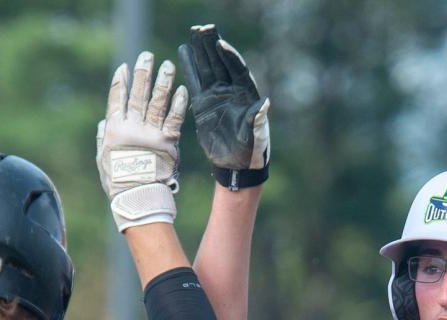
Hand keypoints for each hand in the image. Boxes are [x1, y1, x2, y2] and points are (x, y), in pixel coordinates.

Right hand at [96, 51, 187, 232]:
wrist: (138, 199)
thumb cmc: (118, 184)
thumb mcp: (103, 161)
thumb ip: (103, 139)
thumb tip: (103, 123)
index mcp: (115, 130)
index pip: (117, 100)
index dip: (120, 82)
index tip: (124, 68)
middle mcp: (132, 127)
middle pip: (138, 94)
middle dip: (142, 73)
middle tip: (147, 56)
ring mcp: (151, 133)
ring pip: (157, 101)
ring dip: (163, 81)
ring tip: (168, 66)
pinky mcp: (168, 142)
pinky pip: (174, 119)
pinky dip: (178, 104)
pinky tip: (182, 90)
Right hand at [179, 24, 269, 188]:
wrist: (236, 164)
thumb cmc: (250, 150)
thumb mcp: (255, 135)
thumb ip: (257, 119)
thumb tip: (264, 104)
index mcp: (246, 93)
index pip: (237, 69)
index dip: (229, 56)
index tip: (220, 44)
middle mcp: (231, 89)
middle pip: (220, 62)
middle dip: (212, 46)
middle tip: (202, 29)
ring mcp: (217, 94)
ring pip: (207, 67)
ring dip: (200, 51)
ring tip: (192, 33)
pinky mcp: (203, 103)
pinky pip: (195, 81)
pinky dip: (190, 66)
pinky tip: (183, 51)